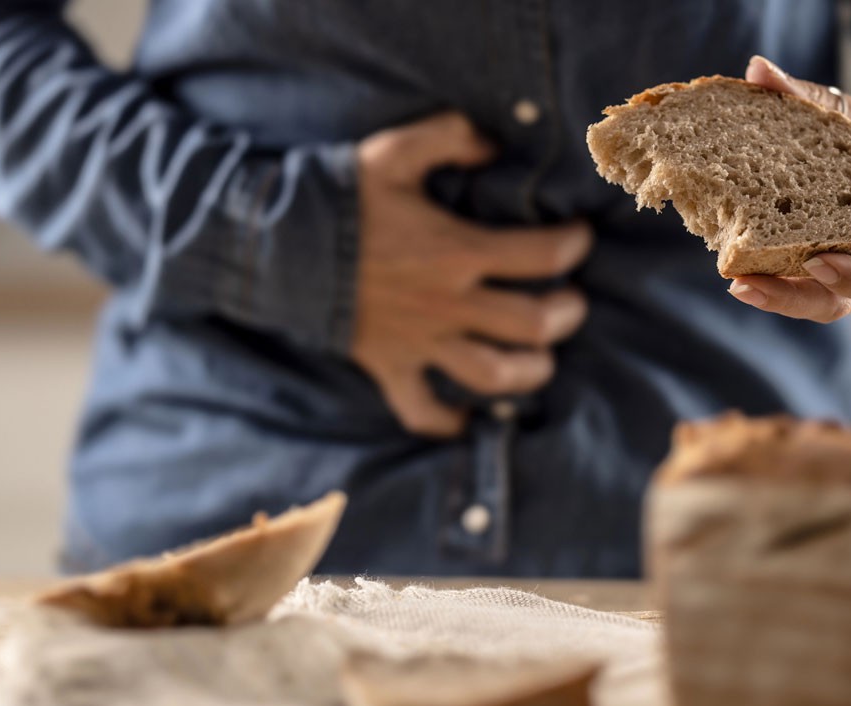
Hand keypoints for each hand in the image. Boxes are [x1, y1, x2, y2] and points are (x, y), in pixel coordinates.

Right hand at [354, 113, 591, 436]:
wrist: (271, 244)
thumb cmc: (338, 196)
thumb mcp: (394, 151)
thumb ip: (451, 138)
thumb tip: (495, 145)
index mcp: (456, 251)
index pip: (543, 255)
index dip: (574, 245)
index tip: (579, 237)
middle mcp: (447, 303)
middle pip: (533, 325)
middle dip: (566, 314)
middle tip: (569, 301)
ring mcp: (419, 341)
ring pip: (493, 375)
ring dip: (530, 371)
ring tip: (540, 357)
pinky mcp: (389, 366)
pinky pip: (421, 412)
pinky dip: (447, 422)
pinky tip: (468, 417)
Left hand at [727, 56, 850, 321]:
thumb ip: (811, 99)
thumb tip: (758, 71)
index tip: (817, 261)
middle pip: (835, 302)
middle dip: (791, 298)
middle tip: (744, 284)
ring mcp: (840, 273)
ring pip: (810, 299)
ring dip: (772, 294)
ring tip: (733, 282)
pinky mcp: (811, 267)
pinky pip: (792, 278)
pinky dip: (763, 271)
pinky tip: (727, 257)